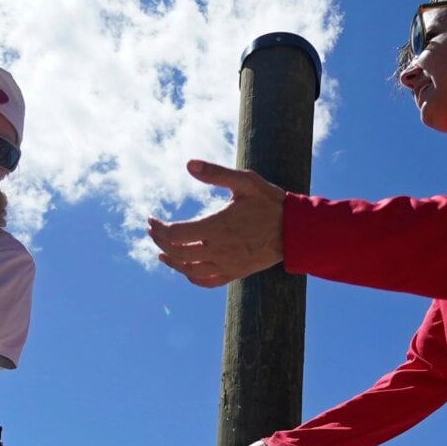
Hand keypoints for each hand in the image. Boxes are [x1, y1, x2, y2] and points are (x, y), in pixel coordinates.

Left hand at [148, 160, 284, 287]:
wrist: (295, 231)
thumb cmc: (271, 203)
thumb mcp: (245, 182)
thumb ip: (216, 173)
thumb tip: (189, 164)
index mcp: (217, 227)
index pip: (175, 234)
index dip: (158, 228)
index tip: (151, 219)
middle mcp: (219, 250)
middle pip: (177, 252)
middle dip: (160, 241)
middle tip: (153, 230)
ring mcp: (227, 264)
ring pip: (188, 270)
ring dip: (171, 261)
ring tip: (161, 251)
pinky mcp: (235, 273)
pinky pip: (207, 281)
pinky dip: (191, 277)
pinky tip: (184, 269)